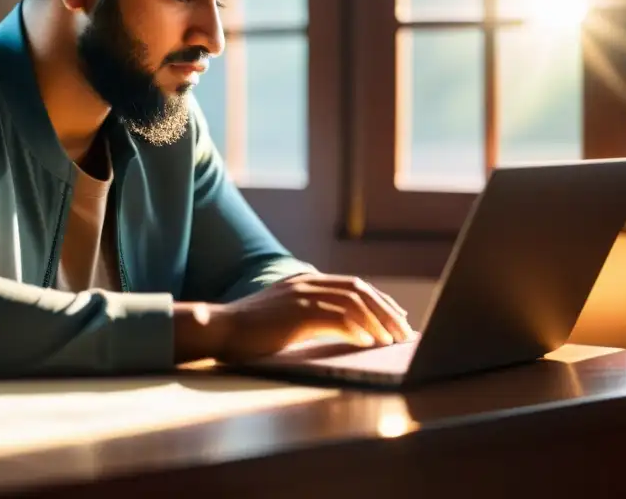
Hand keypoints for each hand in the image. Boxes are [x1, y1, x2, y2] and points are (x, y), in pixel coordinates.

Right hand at [173, 275, 413, 363]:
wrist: (220, 329)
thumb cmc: (251, 333)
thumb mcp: (286, 320)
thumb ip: (311, 318)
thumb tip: (347, 332)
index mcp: (305, 282)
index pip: (353, 285)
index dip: (380, 301)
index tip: (398, 318)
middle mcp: (306, 283)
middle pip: (359, 289)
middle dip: (386, 311)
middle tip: (404, 332)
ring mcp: (301, 294)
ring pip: (353, 301)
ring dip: (377, 322)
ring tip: (391, 341)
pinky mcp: (297, 311)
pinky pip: (337, 316)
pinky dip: (357, 329)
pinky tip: (368, 343)